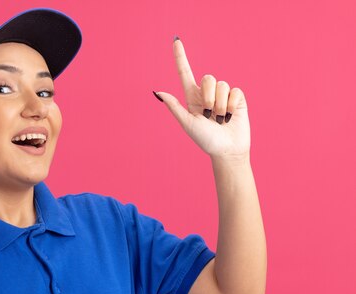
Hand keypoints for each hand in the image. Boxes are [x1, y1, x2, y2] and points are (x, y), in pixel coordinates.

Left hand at [154, 37, 250, 160]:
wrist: (227, 150)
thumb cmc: (206, 140)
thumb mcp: (188, 124)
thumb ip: (175, 107)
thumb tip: (158, 92)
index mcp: (192, 98)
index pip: (185, 72)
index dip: (180, 56)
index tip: (175, 40)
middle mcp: (207, 93)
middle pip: (207, 78)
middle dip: (209, 97)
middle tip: (209, 116)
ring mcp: (223, 95)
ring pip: (222, 85)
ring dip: (221, 105)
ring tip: (220, 119)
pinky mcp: (237, 98)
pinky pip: (235, 91)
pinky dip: (232, 105)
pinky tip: (231, 116)